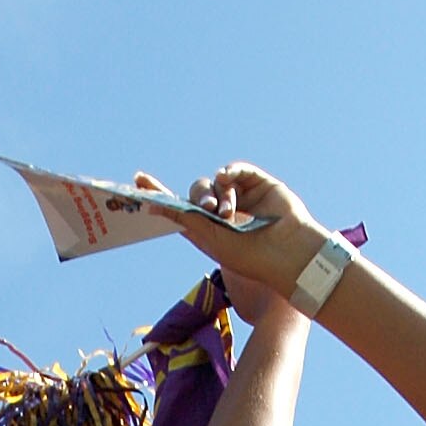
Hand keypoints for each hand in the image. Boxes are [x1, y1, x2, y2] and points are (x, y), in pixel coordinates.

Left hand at [134, 160, 328, 305]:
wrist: (287, 254)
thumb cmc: (250, 255)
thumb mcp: (211, 239)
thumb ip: (185, 219)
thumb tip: (156, 203)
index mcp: (208, 228)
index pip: (178, 206)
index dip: (158, 193)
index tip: (138, 180)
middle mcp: (223, 211)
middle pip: (198, 191)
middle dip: (199, 198)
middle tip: (208, 210)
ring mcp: (242, 196)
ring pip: (217, 181)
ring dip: (220, 194)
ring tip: (229, 213)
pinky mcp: (259, 183)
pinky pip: (238, 169)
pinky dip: (231, 171)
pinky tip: (227, 178)